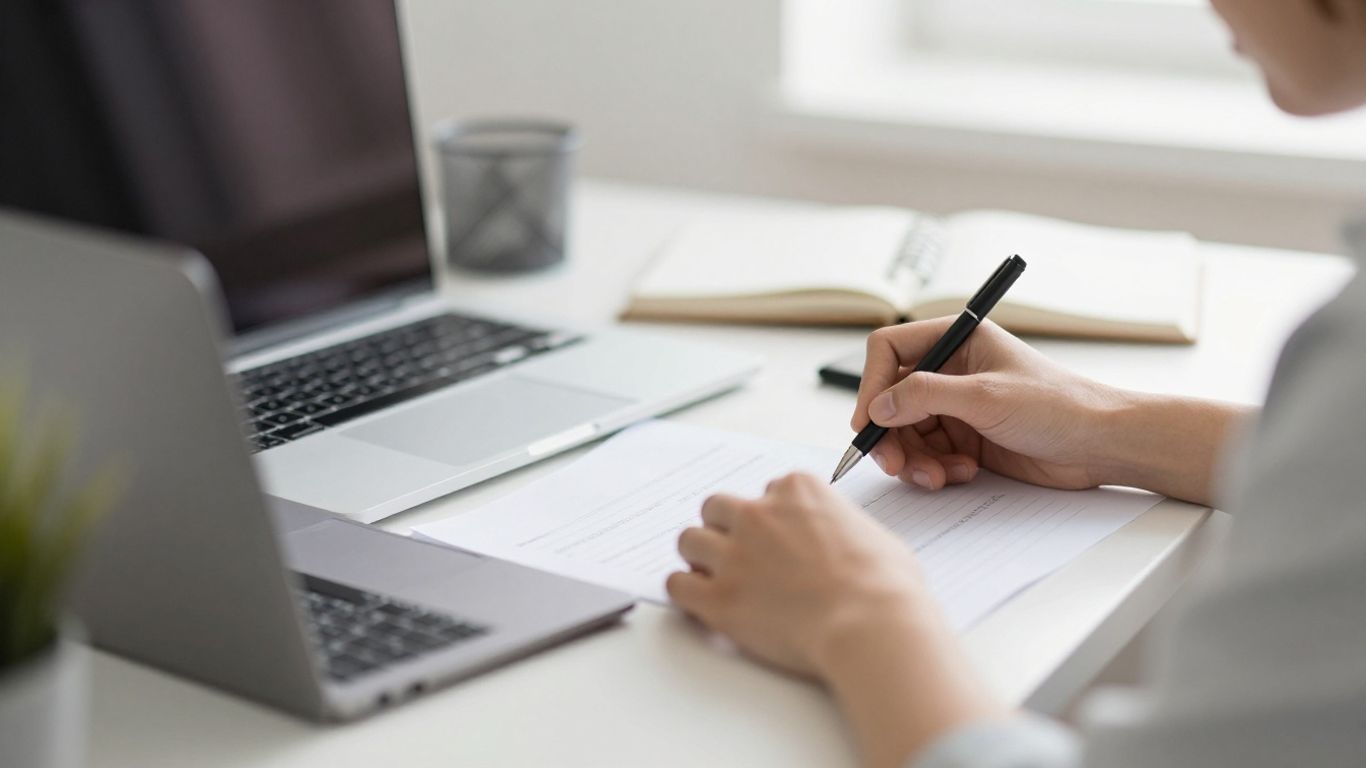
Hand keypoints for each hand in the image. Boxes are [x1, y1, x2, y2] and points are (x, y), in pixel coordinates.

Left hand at [667, 472, 930, 676]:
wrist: (872, 626)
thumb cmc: (886, 586)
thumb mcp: (874, 534)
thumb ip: (842, 525)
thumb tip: (843, 540)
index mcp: (798, 491)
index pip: (767, 493)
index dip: (773, 520)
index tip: (782, 541)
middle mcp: (759, 514)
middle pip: (716, 508)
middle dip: (725, 530)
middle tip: (742, 557)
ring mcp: (734, 555)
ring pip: (688, 540)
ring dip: (700, 558)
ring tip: (718, 580)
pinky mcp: (718, 598)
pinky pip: (677, 584)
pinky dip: (686, 593)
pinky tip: (702, 604)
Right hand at [855, 317, 1124, 490]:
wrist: (1101, 445)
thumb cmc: (1059, 406)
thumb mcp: (986, 396)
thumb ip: (925, 396)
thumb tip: (877, 407)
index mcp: (957, 340)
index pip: (889, 350)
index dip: (871, 385)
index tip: (867, 421)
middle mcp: (951, 370)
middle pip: (890, 399)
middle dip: (890, 435)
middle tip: (894, 465)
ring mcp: (956, 406)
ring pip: (905, 432)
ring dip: (914, 459)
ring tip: (938, 476)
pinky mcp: (965, 438)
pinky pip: (927, 454)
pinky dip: (934, 469)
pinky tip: (962, 473)